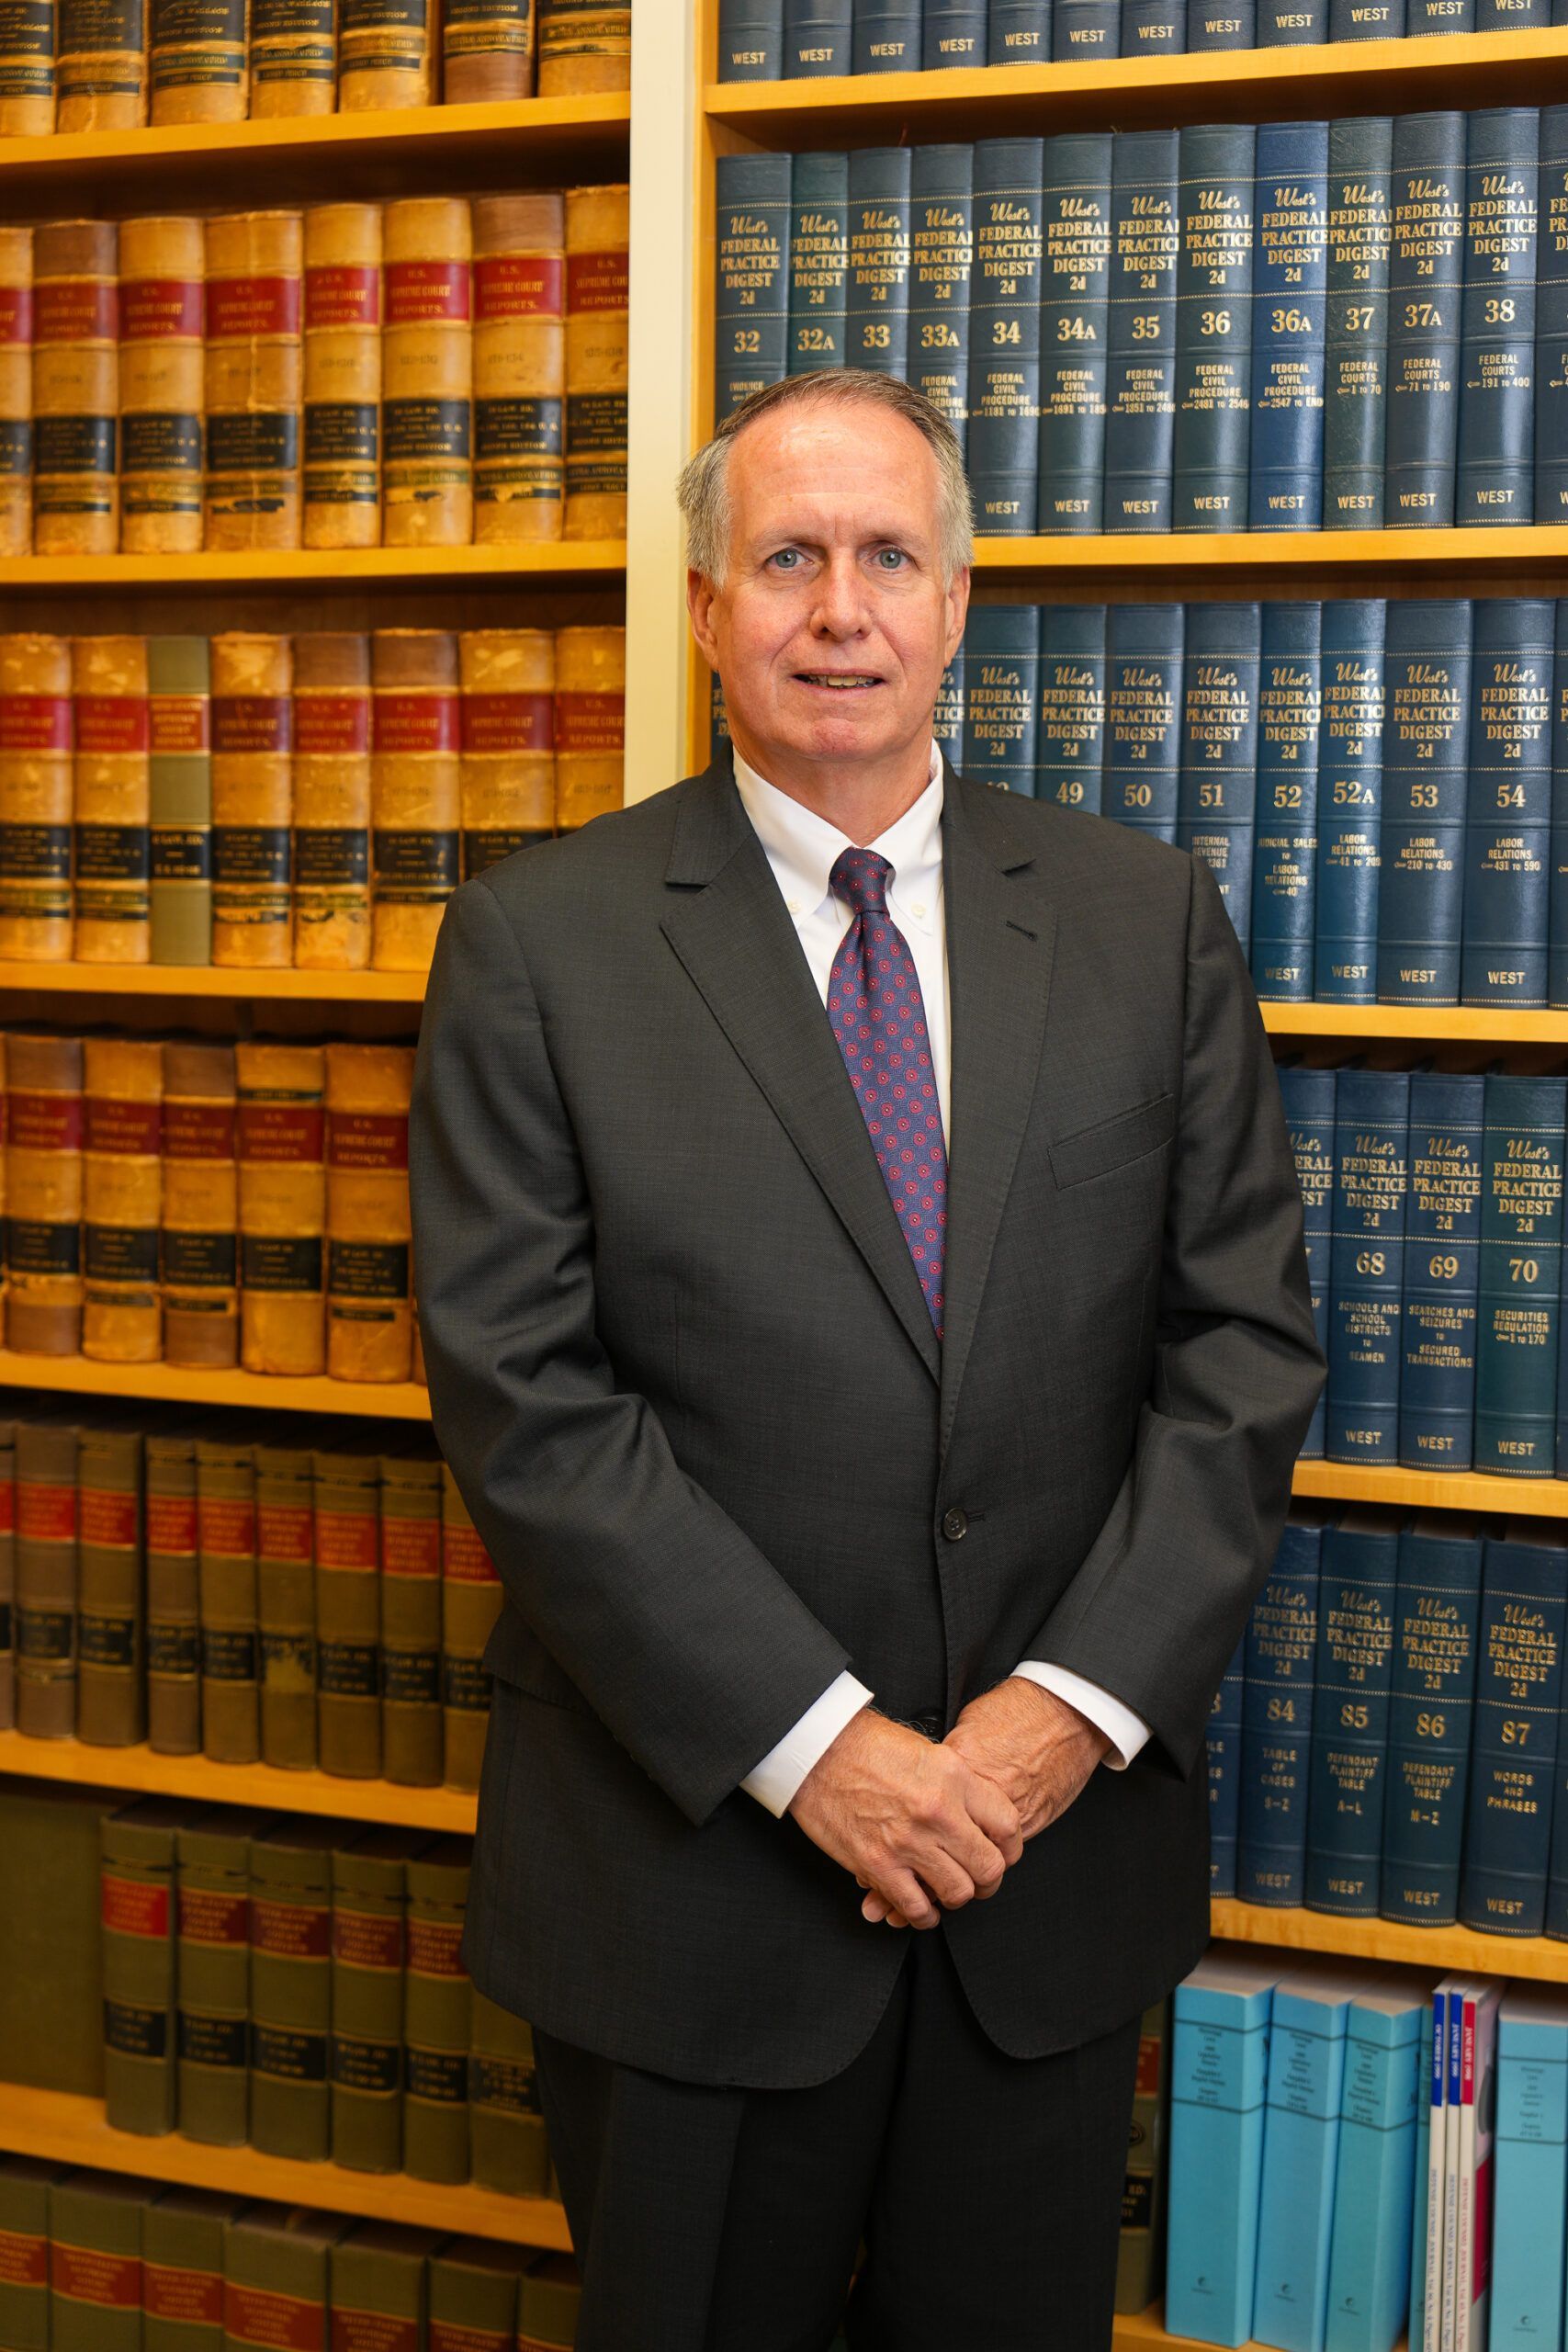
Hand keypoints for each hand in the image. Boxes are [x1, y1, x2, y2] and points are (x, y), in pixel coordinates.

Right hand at [787, 1707, 1023, 1930]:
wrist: (817, 1750)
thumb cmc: (867, 1745)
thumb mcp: (927, 1751)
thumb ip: (958, 1784)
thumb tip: (977, 1815)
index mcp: (954, 1778)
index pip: (1007, 1825)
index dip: (1010, 1847)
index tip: (1002, 1853)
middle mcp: (938, 1811)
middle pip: (989, 1866)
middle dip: (988, 1879)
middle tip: (979, 1879)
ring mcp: (908, 1841)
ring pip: (958, 1892)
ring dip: (956, 1897)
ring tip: (948, 1891)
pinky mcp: (878, 1865)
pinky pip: (915, 1907)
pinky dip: (923, 1914)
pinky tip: (922, 1906)